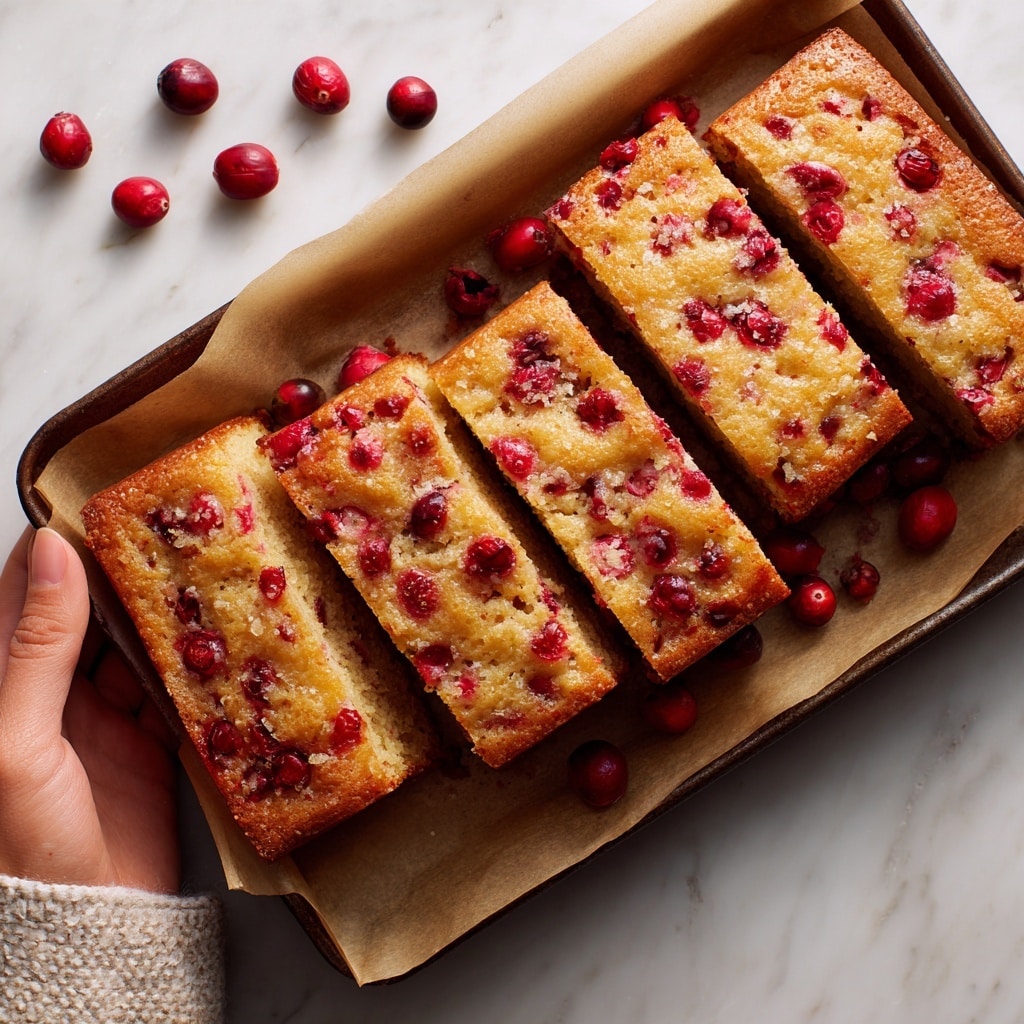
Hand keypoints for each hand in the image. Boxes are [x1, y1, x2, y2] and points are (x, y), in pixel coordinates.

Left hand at [0, 527, 179, 892]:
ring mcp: (101, 714)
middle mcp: (49, 689)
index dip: (64, 544)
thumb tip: (53, 554)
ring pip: (138, 644)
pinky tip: (219, 641)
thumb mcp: (18, 738)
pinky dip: (195, 665)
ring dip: (168, 615)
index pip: (29, 590)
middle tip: (175, 532)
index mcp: (2, 678)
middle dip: (128, 573)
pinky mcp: (149, 740)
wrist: (89, 925)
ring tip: (205, 574)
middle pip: (92, 610)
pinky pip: (174, 687)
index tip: (108, 503)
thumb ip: (37, 645)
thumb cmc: (26, 842)